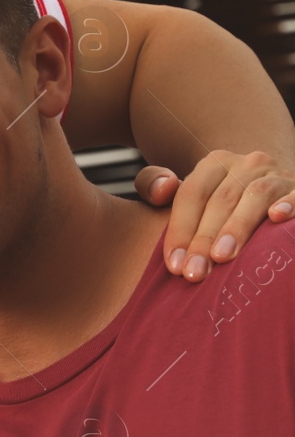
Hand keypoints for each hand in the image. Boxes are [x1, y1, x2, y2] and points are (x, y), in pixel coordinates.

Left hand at [136, 150, 294, 281]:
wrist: (273, 192)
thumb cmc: (219, 203)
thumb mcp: (187, 193)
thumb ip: (154, 186)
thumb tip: (161, 189)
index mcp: (214, 163)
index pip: (191, 195)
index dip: (179, 230)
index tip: (173, 265)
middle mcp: (247, 164)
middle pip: (220, 200)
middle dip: (203, 239)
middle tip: (194, 273)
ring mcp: (277, 175)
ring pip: (255, 196)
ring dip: (237, 228)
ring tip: (222, 257)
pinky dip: (289, 204)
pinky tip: (276, 218)